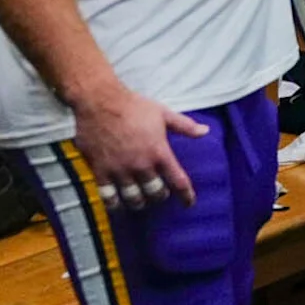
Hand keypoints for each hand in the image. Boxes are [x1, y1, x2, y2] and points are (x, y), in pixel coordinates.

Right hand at [70, 82, 209, 210]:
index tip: (189, 203)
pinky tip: (117, 203)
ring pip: (134, 198)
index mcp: (159, 152)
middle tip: (158, 193)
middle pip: (155, 193)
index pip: (178, 181)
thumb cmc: (133, 105)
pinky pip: (108, 196)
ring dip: (139, 202)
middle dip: (159, 196)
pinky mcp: (100, 170)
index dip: (186, 196)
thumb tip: (205, 131)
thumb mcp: (163, 113)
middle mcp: (141, 164)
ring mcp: (120, 169)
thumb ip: (185, 126)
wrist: (99, 101)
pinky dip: (115, 203)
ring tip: (139, 200)